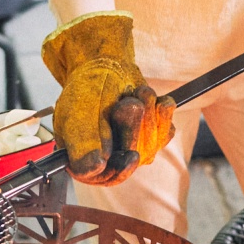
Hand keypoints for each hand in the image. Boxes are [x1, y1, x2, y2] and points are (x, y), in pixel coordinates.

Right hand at [42, 12, 174, 185]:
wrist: (108, 66)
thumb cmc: (87, 89)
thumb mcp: (77, 115)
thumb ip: (82, 144)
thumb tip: (92, 170)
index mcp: (84, 158)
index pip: (106, 177)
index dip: (121, 169)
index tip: (131, 157)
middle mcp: (110, 158)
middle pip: (134, 158)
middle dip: (134, 125)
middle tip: (127, 103)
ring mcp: (133, 148)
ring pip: (152, 144)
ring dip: (148, 112)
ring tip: (135, 94)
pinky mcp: (151, 136)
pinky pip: (166, 132)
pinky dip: (161, 112)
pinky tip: (151, 100)